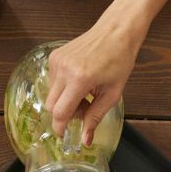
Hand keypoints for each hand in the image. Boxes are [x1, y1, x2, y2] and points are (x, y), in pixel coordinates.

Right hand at [45, 20, 143, 142]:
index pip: (60, 112)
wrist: (116, 31)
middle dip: (65, 114)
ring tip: (85, 92)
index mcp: (80, 79)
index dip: (60, 127)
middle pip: (51, 106)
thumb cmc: (119, 60)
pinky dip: (64, 87)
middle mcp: (64, 69)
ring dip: (65, 100)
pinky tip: (80, 80)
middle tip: (84, 109)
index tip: (65, 135)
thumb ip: (95, 118)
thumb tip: (85, 140)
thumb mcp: (112, 94)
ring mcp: (57, 61)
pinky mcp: (54, 56)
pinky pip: (52, 81)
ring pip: (51, 94)